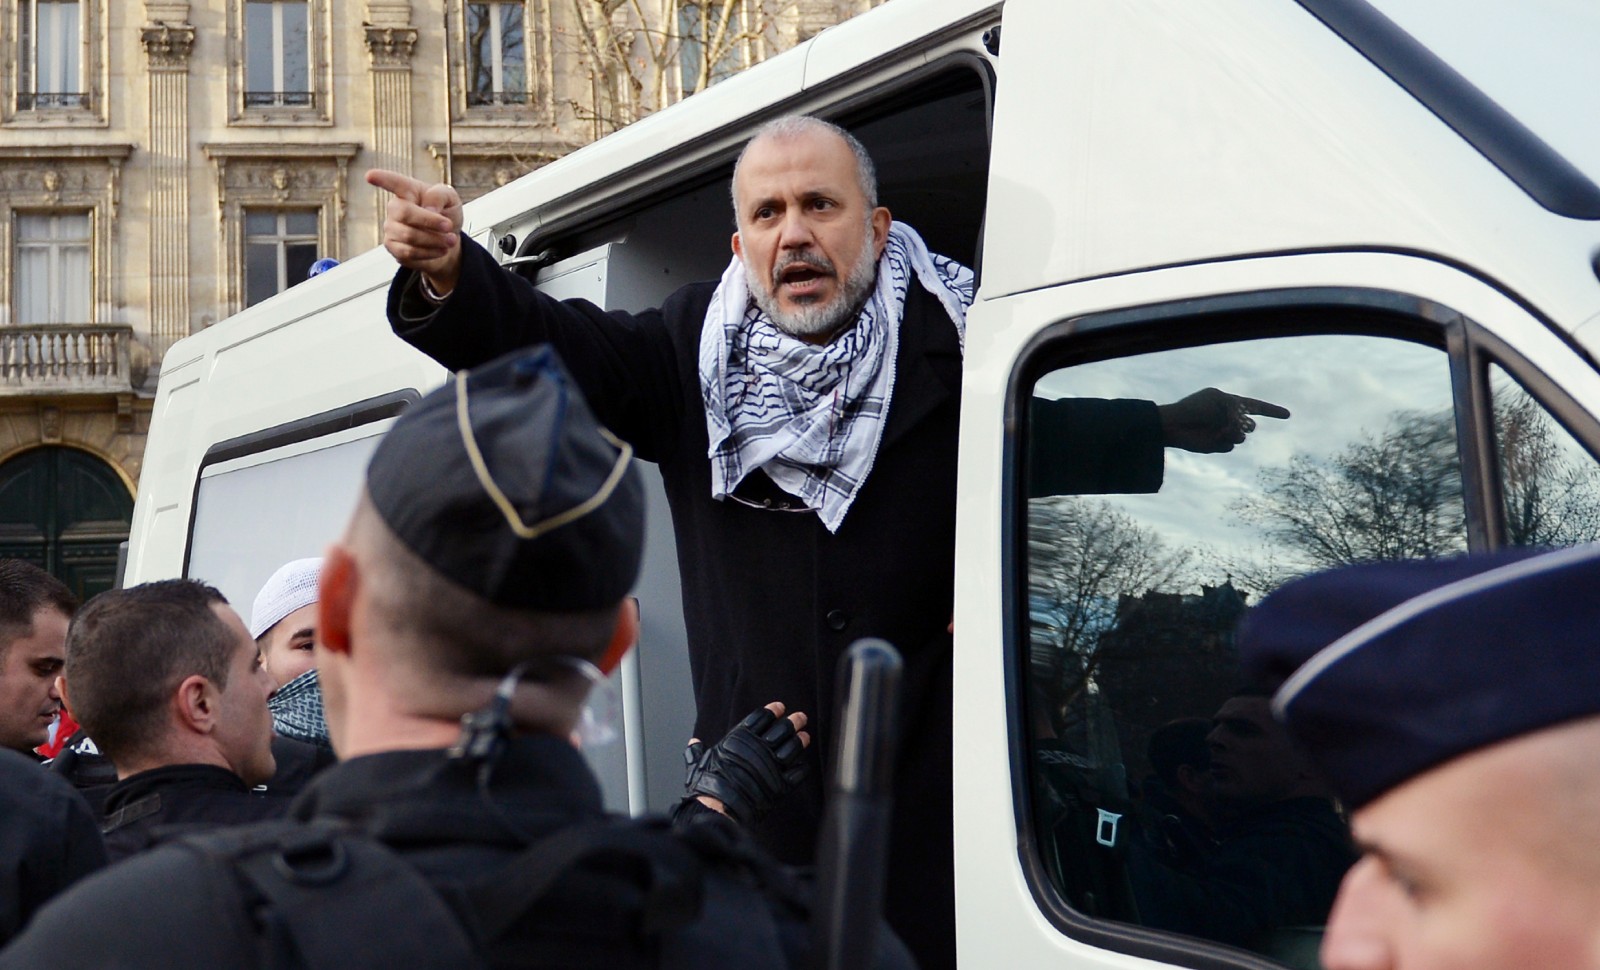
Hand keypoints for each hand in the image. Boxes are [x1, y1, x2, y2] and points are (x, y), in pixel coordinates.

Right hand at [365, 168, 464, 293]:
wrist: (448, 240)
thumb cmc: (446, 213)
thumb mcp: (451, 198)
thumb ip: (440, 195)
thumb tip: (429, 208)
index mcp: (408, 190)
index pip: (393, 182)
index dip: (381, 179)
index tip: (370, 176)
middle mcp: (395, 208)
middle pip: (404, 212)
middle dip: (430, 221)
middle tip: (449, 226)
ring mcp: (391, 228)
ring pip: (409, 236)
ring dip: (435, 240)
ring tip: (450, 240)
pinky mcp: (393, 247)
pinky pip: (409, 252)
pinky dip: (430, 252)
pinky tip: (440, 249)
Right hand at [684, 702, 809, 823]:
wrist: (718, 808)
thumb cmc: (707, 786)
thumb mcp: (699, 764)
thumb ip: (698, 752)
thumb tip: (693, 744)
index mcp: (740, 739)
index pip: (761, 717)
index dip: (772, 710)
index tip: (780, 707)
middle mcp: (759, 748)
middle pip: (782, 728)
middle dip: (793, 721)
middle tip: (801, 717)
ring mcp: (772, 766)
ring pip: (793, 747)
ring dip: (800, 741)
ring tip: (804, 736)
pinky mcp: (780, 785)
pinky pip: (797, 773)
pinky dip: (801, 767)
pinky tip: (802, 764)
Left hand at [1158, 387, 1289, 453]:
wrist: (1174, 425)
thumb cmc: (1193, 408)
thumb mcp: (1218, 399)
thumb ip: (1237, 408)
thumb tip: (1244, 427)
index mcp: (1229, 403)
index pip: (1255, 406)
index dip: (1271, 411)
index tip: (1287, 415)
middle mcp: (1228, 419)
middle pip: (1250, 425)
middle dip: (1245, 424)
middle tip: (1234, 423)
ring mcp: (1223, 432)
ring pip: (1241, 437)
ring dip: (1233, 433)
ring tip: (1219, 430)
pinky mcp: (1216, 445)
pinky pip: (1230, 446)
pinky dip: (1223, 442)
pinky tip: (1209, 439)